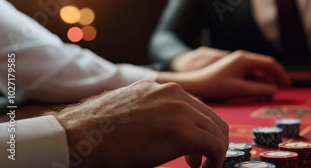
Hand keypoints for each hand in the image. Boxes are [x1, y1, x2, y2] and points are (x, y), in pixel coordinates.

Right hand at [50, 80, 228, 167]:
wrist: (78, 136)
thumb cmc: (98, 130)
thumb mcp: (133, 111)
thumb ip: (155, 114)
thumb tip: (168, 130)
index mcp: (162, 88)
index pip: (198, 109)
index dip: (201, 131)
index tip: (195, 150)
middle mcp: (174, 94)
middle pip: (212, 119)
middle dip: (212, 142)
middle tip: (200, 161)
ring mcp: (179, 109)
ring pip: (218, 132)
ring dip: (214, 152)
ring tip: (200, 167)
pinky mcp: (181, 131)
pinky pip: (215, 146)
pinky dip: (215, 161)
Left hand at [159, 50, 290, 99]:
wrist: (195, 84)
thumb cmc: (214, 86)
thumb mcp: (238, 89)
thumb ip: (258, 90)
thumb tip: (274, 91)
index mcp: (245, 59)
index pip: (270, 64)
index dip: (281, 75)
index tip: (287, 86)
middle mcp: (243, 58)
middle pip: (266, 66)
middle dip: (275, 78)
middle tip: (282, 90)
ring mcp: (238, 63)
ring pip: (259, 71)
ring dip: (266, 81)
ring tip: (269, 95)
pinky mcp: (234, 69)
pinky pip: (251, 74)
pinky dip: (257, 82)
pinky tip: (258, 93)